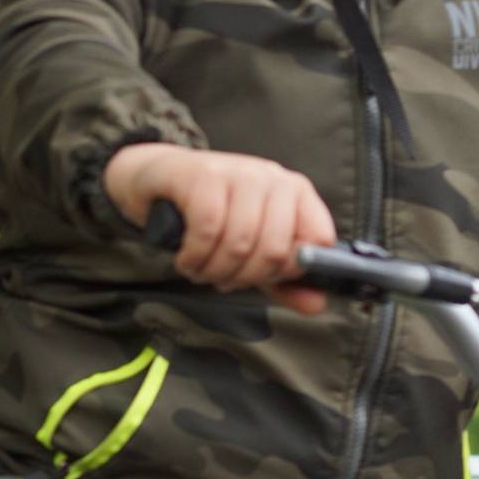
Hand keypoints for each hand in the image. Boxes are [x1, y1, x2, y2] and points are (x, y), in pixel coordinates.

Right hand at [106, 143, 336, 315]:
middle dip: (245, 278)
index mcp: (296, 191)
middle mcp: (272, 178)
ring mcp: (238, 172)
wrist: (160, 178)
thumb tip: (316, 305)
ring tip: (202, 273)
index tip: (264, 276)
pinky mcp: (203, 175)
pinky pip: (207, 229)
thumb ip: (283, 280)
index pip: (318, 239)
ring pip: (240, 242)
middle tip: (224, 280)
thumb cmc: (211, 212)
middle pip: (276, 248)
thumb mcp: (252, 248)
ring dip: (215, 271)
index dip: (291, 269)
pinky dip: (195, 257)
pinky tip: (187, 261)